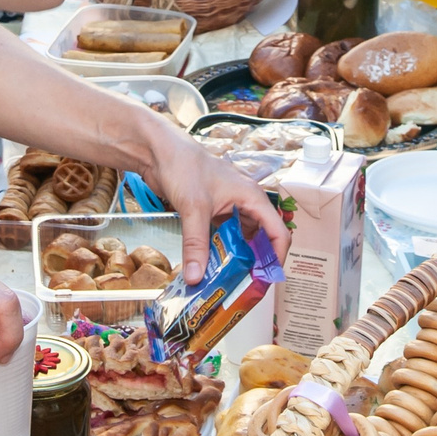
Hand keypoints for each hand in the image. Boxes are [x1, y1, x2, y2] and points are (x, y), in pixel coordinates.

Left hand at [147, 129, 289, 275]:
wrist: (158, 150)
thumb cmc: (184, 165)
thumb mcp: (194, 208)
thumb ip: (196, 245)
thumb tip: (196, 277)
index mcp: (252, 197)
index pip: (278, 232)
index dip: (276, 257)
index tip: (266, 280)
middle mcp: (244, 203)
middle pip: (260, 238)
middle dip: (254, 262)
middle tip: (244, 286)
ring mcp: (227, 207)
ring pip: (239, 239)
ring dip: (234, 258)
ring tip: (226, 280)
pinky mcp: (211, 211)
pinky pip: (221, 236)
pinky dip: (218, 251)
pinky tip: (209, 265)